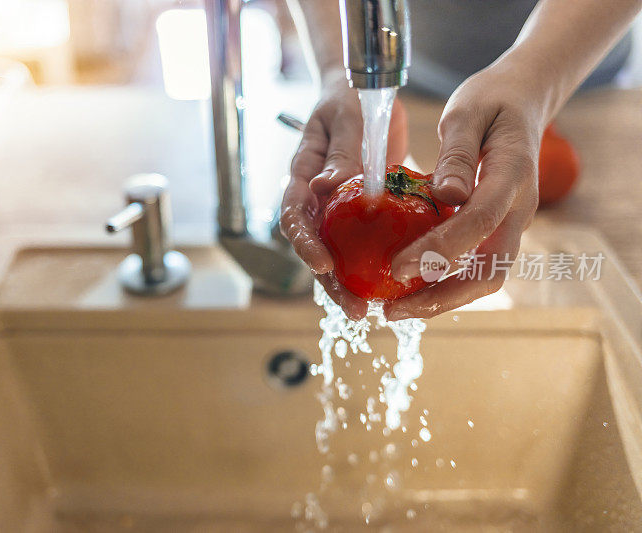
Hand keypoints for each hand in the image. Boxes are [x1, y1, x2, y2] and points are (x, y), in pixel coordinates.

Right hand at [280, 72, 407, 319]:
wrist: (359, 92)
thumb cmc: (348, 97)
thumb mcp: (346, 118)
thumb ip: (338, 152)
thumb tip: (326, 185)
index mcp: (302, 176)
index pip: (295, 217)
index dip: (305, 244)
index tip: (323, 265)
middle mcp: (315, 199)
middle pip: (314, 248)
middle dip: (331, 282)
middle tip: (355, 308)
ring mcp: (336, 209)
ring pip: (338, 253)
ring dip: (351, 282)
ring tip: (372, 309)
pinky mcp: (359, 213)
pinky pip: (363, 242)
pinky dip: (375, 263)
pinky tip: (395, 283)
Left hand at [384, 60, 544, 320]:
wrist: (522, 99)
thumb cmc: (490, 101)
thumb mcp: (467, 113)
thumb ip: (458, 154)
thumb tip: (447, 195)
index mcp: (512, 178)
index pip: (477, 223)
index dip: (439, 250)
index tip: (396, 267)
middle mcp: (517, 212)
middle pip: (489, 273)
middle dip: (441, 298)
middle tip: (392, 311)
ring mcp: (509, 225)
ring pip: (482, 278)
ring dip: (440, 299)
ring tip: (393, 309)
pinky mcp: (495, 230)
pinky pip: (473, 266)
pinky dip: (441, 283)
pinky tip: (405, 287)